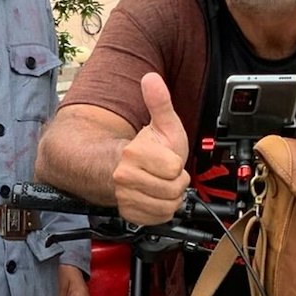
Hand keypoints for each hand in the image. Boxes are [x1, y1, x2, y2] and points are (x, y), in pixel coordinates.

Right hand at [113, 73, 189, 224]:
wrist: (118, 168)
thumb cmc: (145, 147)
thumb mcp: (161, 123)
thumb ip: (159, 102)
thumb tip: (151, 78)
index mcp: (133, 154)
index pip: (173, 168)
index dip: (176, 165)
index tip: (169, 160)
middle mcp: (124, 177)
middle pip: (172, 190)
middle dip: (176, 182)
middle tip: (167, 174)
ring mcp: (125, 197)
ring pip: (167, 206)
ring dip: (171, 197)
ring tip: (162, 185)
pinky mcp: (128, 213)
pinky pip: (158, 217)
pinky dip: (162, 210)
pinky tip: (155, 197)